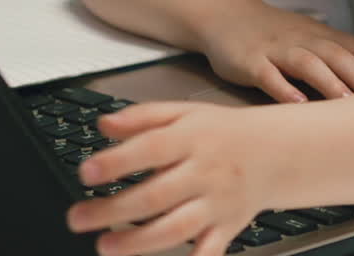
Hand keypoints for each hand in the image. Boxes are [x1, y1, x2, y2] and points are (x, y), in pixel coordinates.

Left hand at [66, 101, 277, 255]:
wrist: (275, 152)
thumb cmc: (222, 133)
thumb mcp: (185, 112)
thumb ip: (142, 117)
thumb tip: (104, 124)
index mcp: (192, 139)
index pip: (151, 149)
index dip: (117, 162)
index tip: (86, 172)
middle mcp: (205, 172)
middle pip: (156, 195)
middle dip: (113, 210)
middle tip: (78, 218)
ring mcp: (216, 203)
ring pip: (177, 228)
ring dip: (138, 242)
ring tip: (105, 246)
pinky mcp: (227, 228)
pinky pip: (210, 251)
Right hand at [201, 6, 353, 102]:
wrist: (226, 14)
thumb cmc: (276, 35)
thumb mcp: (311, 41)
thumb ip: (341, 59)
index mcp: (324, 37)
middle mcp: (305, 40)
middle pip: (340, 57)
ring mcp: (278, 50)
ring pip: (309, 64)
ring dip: (330, 82)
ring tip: (347, 103)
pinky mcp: (251, 61)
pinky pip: (268, 74)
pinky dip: (283, 88)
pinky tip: (296, 103)